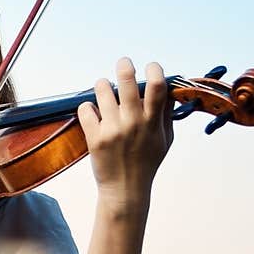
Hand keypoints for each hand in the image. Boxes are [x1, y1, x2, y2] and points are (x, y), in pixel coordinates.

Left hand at [76, 58, 173, 208]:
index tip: (150, 68)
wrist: (125, 190)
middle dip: (125, 65)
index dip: (154, 70)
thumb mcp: (165, 140)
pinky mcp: (95, 138)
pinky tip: (93, 112)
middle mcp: (133, 123)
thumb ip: (167, 115)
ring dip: (102, 85)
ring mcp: (113, 130)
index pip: (157, 86)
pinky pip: (85, 109)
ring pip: (102, 90)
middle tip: (123, 63)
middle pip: (127, 81)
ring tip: (104, 88)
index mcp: (153, 122)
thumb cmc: (147, 163)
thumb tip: (168, 90)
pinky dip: (87, 107)